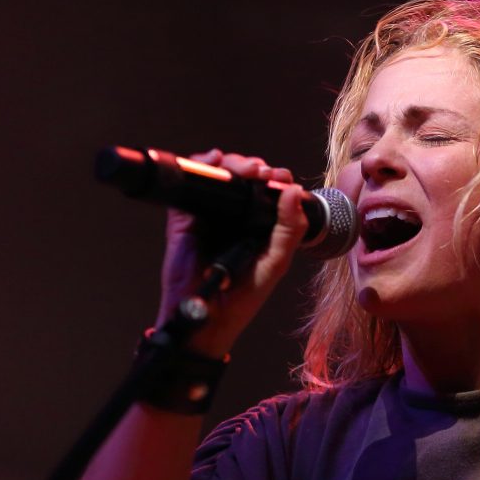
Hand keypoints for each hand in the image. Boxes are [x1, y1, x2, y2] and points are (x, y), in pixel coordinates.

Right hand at [157, 149, 308, 357]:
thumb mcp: (275, 263)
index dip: (275, 179)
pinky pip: (192, 185)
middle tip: (260, 171)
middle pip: (244, 178)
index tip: (279, 177)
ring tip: (245, 169)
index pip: (270, 192)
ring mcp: (211, 215)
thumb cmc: (243, 298)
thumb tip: (293, 192)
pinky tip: (213, 161)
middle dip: (253, 166)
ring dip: (232, 163)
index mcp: (261, 227)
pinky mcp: (186, 217)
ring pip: (220, 176)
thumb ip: (289, 230)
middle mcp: (237, 217)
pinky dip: (202, 167)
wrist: (208, 318)